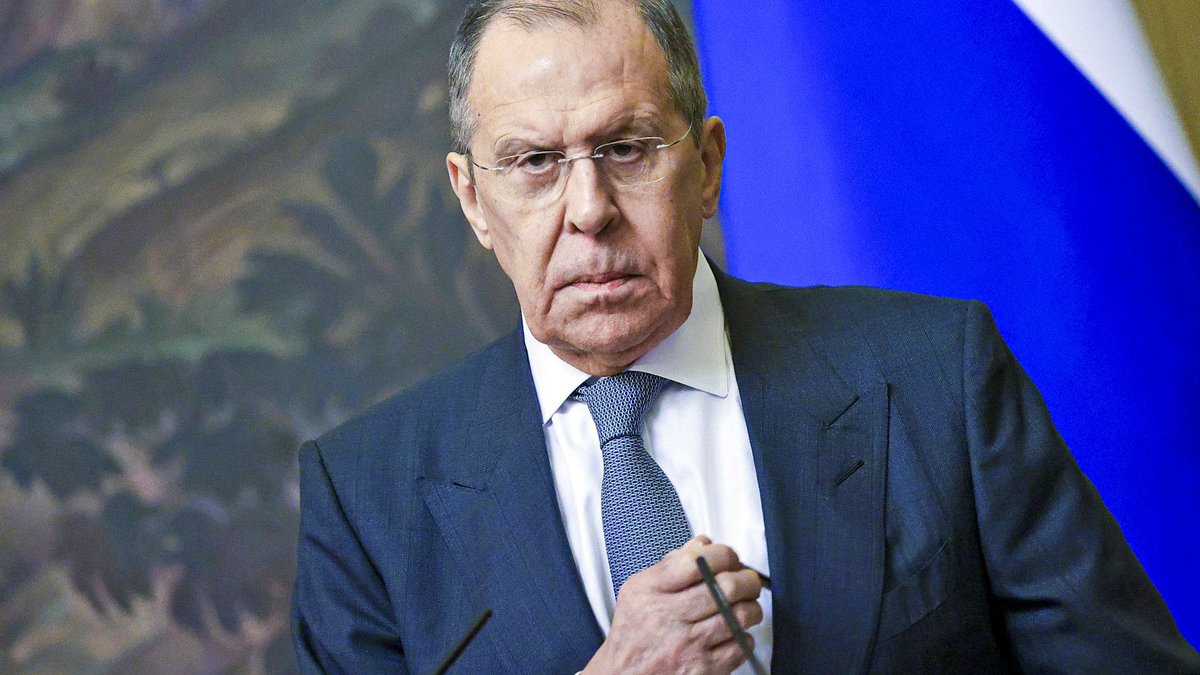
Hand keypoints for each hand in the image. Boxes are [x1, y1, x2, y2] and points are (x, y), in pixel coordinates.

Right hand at [582, 536, 764, 673]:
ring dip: (751, 607)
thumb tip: (702, 544)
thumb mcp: (637, 590)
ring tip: (747, 605)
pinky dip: (745, 636)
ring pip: (739, 616)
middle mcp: (669, 617)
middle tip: (748, 580)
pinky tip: (736, 633)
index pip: (696, 561)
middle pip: (725, 587)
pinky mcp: (702, 669)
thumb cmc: (633, 633)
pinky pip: (740, 646)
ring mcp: (688, 645)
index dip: (722, 553)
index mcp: (652, 591)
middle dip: (746, 579)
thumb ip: (669, 564)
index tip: (728, 557)